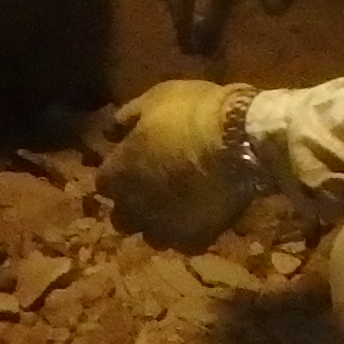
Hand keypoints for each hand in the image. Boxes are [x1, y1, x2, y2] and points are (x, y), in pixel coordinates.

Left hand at [101, 80, 248, 250]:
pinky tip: (203, 215)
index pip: (104, 183)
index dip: (120, 172)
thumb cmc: (191, 113)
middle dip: (133, 205)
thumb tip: (109, 133)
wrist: (239, 140)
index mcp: (118, 174)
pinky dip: (190, 232)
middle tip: (153, 188)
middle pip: (122, 217)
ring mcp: (164, 228)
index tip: (134, 163)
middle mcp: (134, 207)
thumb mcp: (153, 100)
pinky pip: (185, 243)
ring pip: (152, 236)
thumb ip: (125, 120)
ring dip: (160, 223)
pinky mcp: (195, 240)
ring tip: (180, 206)